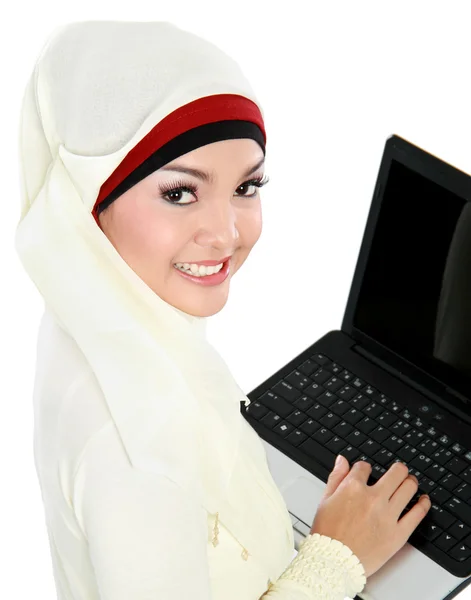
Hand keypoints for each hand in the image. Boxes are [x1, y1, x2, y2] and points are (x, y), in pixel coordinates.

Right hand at [310, 455, 430, 577]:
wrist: (333, 561)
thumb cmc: (328, 534)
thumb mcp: (326, 500)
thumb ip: (336, 477)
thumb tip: (342, 460)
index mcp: (353, 488)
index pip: (365, 466)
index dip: (365, 468)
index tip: (366, 473)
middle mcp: (373, 498)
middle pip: (396, 472)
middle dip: (397, 469)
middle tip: (398, 472)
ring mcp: (387, 515)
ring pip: (409, 488)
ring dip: (410, 482)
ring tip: (410, 483)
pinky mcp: (398, 533)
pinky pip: (417, 514)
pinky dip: (423, 504)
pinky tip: (423, 500)